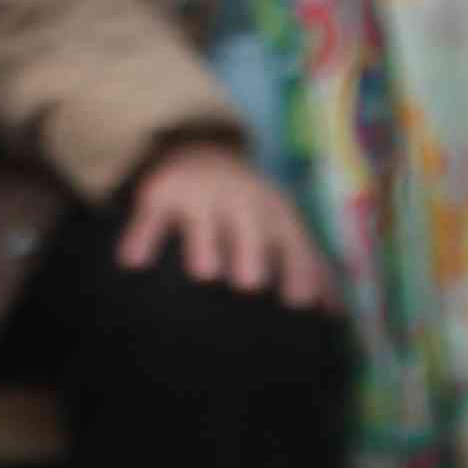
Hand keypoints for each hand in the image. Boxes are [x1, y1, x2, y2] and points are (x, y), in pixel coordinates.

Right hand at [120, 141, 332, 306]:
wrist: (202, 153)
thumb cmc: (254, 214)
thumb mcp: (285, 231)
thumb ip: (310, 270)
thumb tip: (335, 313)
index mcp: (278, 219)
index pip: (293, 250)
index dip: (298, 275)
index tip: (299, 304)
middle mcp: (242, 207)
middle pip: (249, 238)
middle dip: (251, 260)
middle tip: (250, 285)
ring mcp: (202, 199)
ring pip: (203, 230)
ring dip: (203, 250)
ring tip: (205, 274)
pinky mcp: (161, 195)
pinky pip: (150, 219)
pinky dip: (140, 238)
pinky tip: (132, 263)